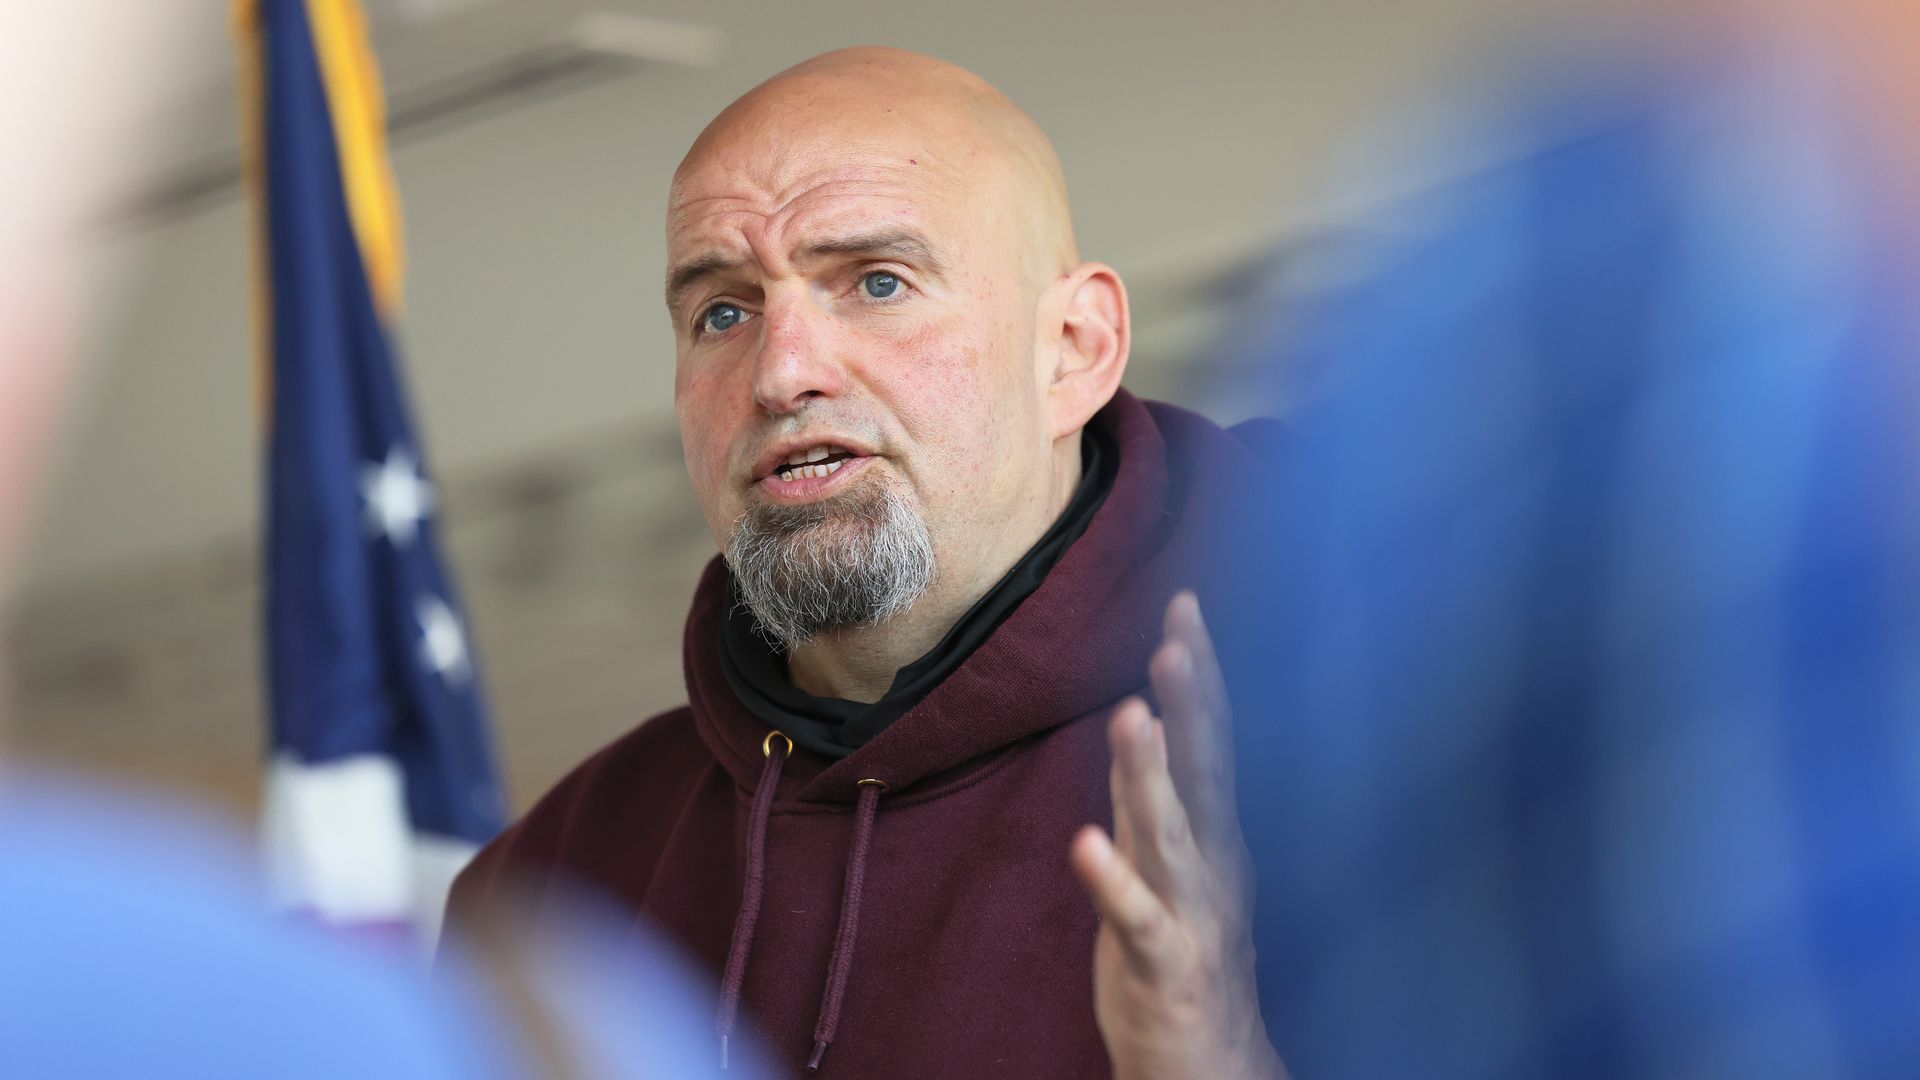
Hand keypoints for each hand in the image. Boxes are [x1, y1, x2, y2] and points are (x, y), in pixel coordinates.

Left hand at [1070, 592, 1285, 1079]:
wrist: (1210, 1063)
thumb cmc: (1186, 953)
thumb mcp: (1173, 861)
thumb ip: (1158, 793)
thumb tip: (1150, 716)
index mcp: (1218, 836)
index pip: (1211, 742)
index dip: (1200, 677)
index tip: (1184, 607)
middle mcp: (1214, 864)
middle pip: (1206, 773)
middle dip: (1193, 703)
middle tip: (1177, 637)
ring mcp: (1192, 913)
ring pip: (1171, 833)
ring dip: (1153, 773)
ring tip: (1136, 714)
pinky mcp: (1162, 962)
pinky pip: (1134, 917)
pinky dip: (1111, 879)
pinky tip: (1083, 842)